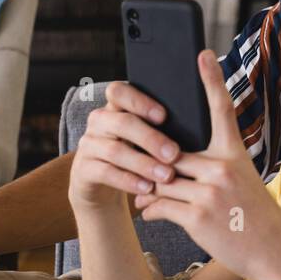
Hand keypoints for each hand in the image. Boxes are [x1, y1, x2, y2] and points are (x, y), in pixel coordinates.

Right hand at [69, 80, 180, 212]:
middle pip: (122, 123)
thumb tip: (197, 126)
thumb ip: (163, 128)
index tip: (164, 116)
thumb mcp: (148, 140)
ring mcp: (89, 144)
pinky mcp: (83, 168)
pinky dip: (128, 181)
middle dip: (151, 138)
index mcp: (116, 107)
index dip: (140, 102)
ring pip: (115, 150)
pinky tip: (147, 188)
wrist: (105, 187)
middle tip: (174, 154)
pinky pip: (105, 172)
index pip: (119, 91)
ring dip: (144, 164)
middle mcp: (99, 121)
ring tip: (166, 176)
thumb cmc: (138, 156)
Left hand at [132, 50, 280, 279]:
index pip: (222, 109)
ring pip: (161, 180)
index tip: (203, 54)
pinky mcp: (197, 216)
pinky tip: (148, 212)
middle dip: (155, 163)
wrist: (274, 252)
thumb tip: (167, 168)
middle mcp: (222, 168)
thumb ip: (210, 169)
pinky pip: (158, 204)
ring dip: (148, 190)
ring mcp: (209, 192)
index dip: (212, 79)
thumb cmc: (255, 216)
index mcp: (234, 154)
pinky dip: (149, 209)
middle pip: (172, 153)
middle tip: (139, 166)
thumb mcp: (241, 181)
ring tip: (144, 197)